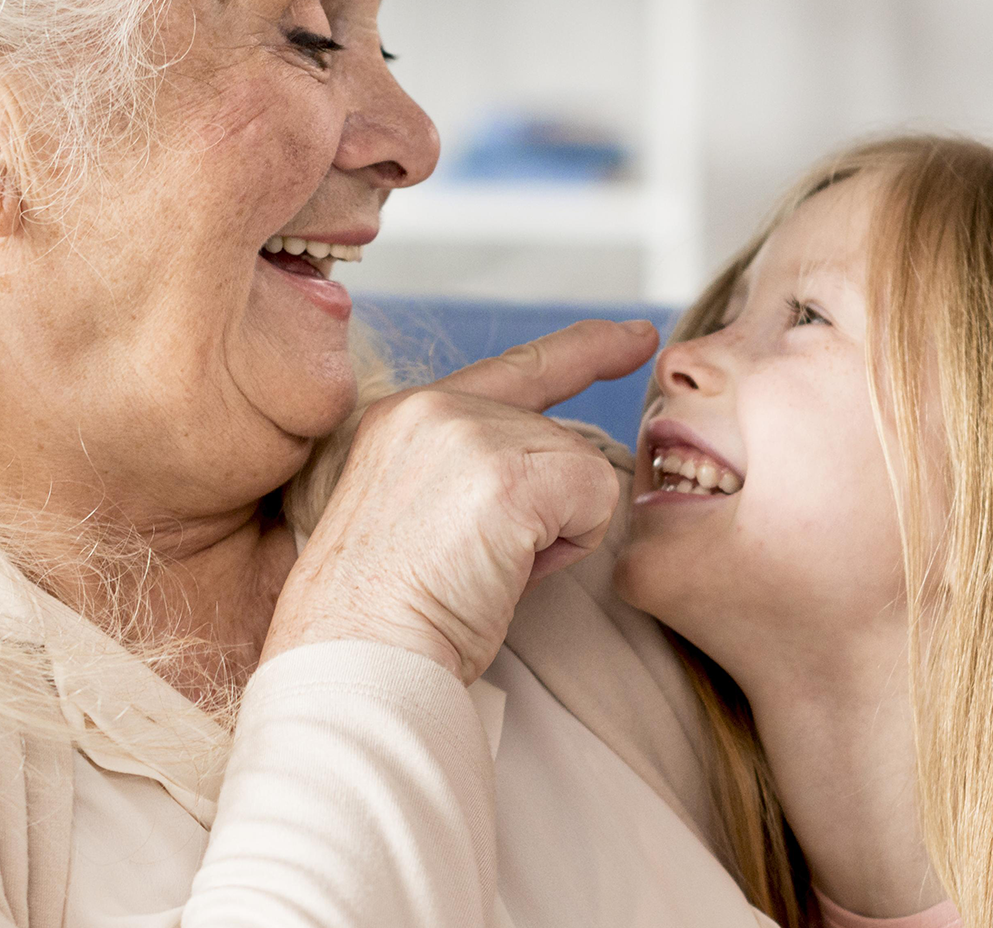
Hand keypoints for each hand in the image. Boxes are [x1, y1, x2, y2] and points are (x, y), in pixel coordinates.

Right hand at [262, 319, 658, 684]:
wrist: (357, 655)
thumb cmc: (388, 612)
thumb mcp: (421, 510)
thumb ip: (478, 468)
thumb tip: (566, 475)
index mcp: (406, 414)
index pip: (517, 369)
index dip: (585, 350)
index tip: (635, 336)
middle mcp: (433, 407)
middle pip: (557, 438)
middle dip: (544, 507)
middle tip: (475, 563)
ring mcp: (469, 434)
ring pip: (580, 466)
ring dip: (553, 531)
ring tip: (481, 569)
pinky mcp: (506, 475)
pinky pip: (595, 496)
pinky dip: (572, 545)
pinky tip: (508, 570)